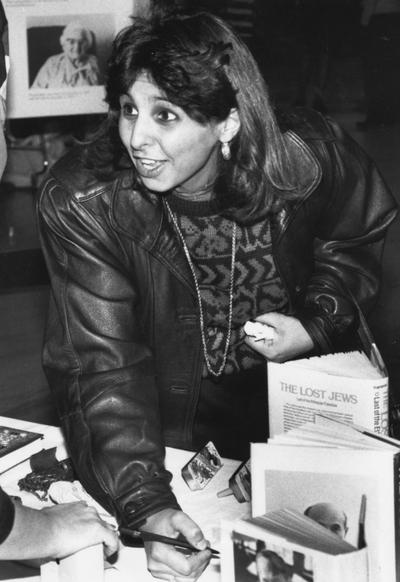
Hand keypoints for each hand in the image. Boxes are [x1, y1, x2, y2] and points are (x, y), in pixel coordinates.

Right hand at [0, 500, 118, 560]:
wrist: (44, 530)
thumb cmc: (44, 526)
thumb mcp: (49, 516)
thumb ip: (49, 517)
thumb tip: (45, 522)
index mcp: (78, 507)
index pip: (91, 515)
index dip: (92, 525)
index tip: (88, 535)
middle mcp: (88, 510)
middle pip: (101, 522)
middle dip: (100, 533)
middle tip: (95, 546)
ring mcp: (94, 519)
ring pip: (108, 530)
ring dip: (105, 540)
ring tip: (101, 551)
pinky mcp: (99, 530)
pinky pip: (112, 539)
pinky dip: (113, 546)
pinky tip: (109, 553)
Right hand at [140, 508, 211, 580]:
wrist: (153, 522)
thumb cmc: (164, 520)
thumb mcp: (178, 517)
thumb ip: (191, 529)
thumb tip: (202, 545)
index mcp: (160, 553)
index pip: (187, 568)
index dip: (201, 559)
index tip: (207, 550)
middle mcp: (156, 565)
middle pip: (188, 576)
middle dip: (201, 563)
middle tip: (205, 549)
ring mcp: (157, 571)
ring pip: (185, 580)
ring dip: (196, 568)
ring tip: (199, 553)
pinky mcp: (160, 573)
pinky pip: (180, 578)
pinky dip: (189, 570)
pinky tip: (191, 558)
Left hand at [244, 312, 313, 361]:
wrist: (315, 335)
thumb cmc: (300, 331)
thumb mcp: (280, 321)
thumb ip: (264, 318)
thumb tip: (252, 315)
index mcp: (270, 352)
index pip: (249, 341)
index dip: (249, 329)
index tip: (251, 320)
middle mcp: (272, 357)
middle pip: (255, 342)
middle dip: (257, 331)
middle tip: (263, 321)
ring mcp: (276, 357)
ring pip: (262, 343)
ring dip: (264, 333)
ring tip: (271, 326)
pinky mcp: (280, 354)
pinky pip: (268, 344)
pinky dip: (269, 336)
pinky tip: (275, 330)